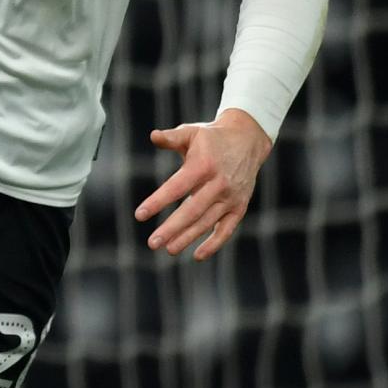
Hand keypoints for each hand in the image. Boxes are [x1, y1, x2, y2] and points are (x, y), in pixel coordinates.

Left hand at [136, 110, 271, 260]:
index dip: (158, 201)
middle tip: (152, 243)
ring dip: (188, 237)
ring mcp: (231, 197)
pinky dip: (215, 243)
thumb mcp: (191, 132)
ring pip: (207, 222)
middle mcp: (219, 183)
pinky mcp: (240, 207)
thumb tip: (153, 136)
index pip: (178, 187)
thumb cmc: (211, 138)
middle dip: (172, 228)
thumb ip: (171, 138)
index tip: (139, 215)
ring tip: (168, 250)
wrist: (248, 140)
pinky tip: (197, 255)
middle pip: (193, 210)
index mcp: (204, 165)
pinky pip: (227, 229)